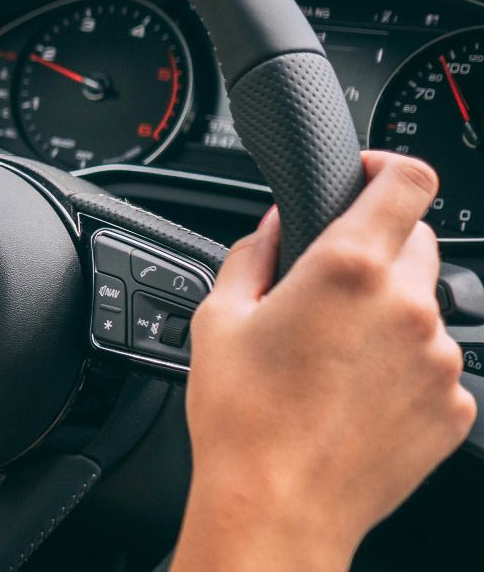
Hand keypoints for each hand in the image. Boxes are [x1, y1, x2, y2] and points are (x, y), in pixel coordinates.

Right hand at [174, 152, 474, 570]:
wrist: (278, 507)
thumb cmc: (242, 418)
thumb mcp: (219, 316)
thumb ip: (255, 252)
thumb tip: (278, 225)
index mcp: (348, 269)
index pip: (409, 182)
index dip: (389, 167)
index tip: (368, 176)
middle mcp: (407, 307)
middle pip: (418, 240)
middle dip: (377, 246)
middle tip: (328, 285)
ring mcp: (439, 360)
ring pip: (424, 306)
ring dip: (389, 312)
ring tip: (333, 356)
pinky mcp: (455, 407)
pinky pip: (434, 365)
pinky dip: (403, 367)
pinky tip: (354, 394)